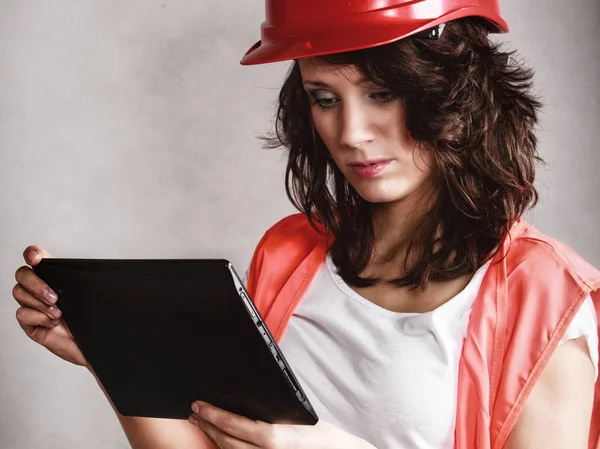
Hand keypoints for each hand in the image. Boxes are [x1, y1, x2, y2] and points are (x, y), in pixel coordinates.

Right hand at [13, 246, 86, 366]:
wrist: (96, 345)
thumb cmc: (95, 319)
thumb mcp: (90, 294)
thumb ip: (79, 279)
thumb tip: (80, 267)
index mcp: (56, 277)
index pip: (36, 257)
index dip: (32, 254)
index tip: (36, 258)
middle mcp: (41, 289)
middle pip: (22, 274)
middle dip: (36, 284)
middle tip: (55, 297)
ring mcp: (34, 306)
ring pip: (19, 293)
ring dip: (39, 303)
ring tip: (59, 313)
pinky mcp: (31, 324)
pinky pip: (22, 314)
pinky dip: (38, 317)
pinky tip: (53, 323)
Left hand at [188, 401, 374, 448]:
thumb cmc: (323, 437)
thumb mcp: (299, 417)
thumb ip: (272, 414)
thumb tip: (244, 402)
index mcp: (275, 439)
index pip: (235, 427)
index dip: (213, 415)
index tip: (199, 404)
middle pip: (227, 443)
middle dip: (208, 425)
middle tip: (194, 412)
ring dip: (214, 438)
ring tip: (203, 423)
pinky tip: (221, 440)